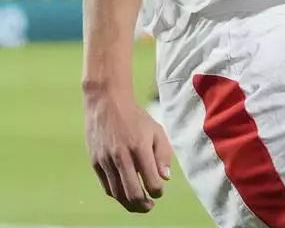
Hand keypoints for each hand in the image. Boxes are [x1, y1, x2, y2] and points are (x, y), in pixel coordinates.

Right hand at [84, 88, 172, 211]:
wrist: (107, 104)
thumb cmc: (136, 117)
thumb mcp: (156, 131)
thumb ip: (163, 154)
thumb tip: (165, 178)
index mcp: (139, 148)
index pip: (150, 180)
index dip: (157, 192)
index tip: (159, 192)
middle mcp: (121, 157)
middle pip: (132, 192)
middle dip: (143, 204)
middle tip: (150, 206)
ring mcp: (105, 161)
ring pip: (117, 193)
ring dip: (129, 204)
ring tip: (139, 205)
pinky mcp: (95, 162)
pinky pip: (106, 186)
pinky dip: (116, 195)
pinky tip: (124, 196)